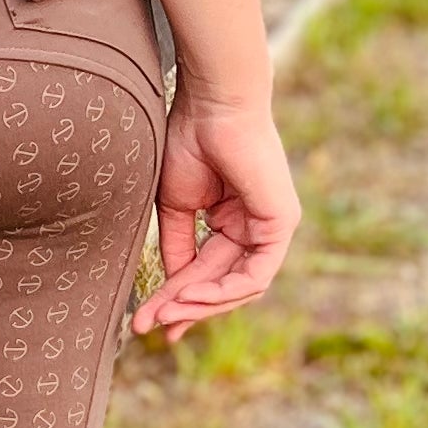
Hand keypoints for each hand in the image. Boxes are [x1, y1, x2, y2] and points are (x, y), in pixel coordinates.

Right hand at [131, 85, 299, 341]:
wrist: (210, 102)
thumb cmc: (189, 138)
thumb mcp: (175, 202)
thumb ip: (178, 244)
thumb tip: (173, 286)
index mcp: (233, 221)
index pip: (206, 270)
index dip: (177, 297)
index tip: (147, 320)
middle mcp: (256, 230)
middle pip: (221, 284)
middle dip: (185, 308)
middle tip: (149, 326)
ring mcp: (271, 229)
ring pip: (239, 286)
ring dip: (200, 304)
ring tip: (166, 313)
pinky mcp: (280, 226)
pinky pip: (256, 274)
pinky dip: (224, 290)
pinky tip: (192, 296)